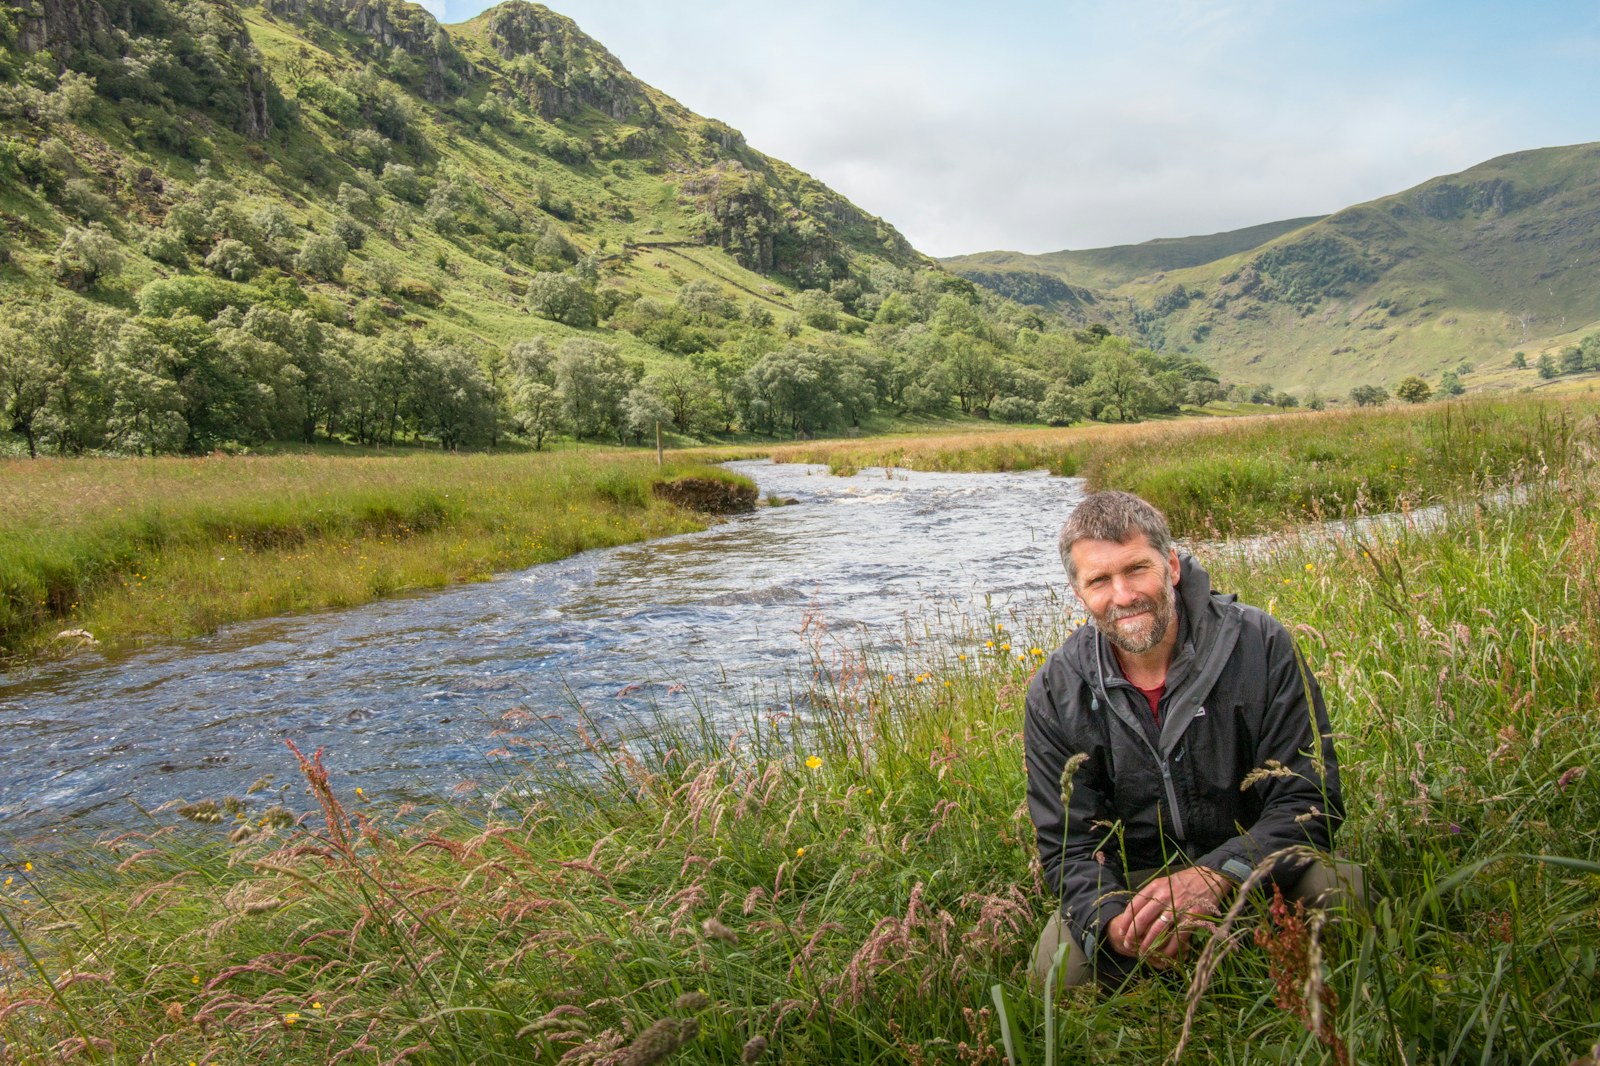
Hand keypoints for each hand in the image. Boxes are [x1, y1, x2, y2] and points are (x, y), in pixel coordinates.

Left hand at [1105, 866, 1231, 966]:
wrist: (1208, 878)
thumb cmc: (1182, 882)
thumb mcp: (1162, 883)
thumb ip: (1149, 896)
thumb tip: (1133, 911)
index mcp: (1154, 887)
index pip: (1134, 906)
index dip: (1126, 922)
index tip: (1122, 933)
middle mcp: (1164, 896)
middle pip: (1143, 920)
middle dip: (1134, 936)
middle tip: (1129, 946)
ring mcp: (1178, 907)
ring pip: (1158, 930)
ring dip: (1149, 945)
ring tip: (1143, 954)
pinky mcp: (1192, 917)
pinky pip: (1178, 936)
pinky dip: (1170, 948)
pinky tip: (1164, 956)